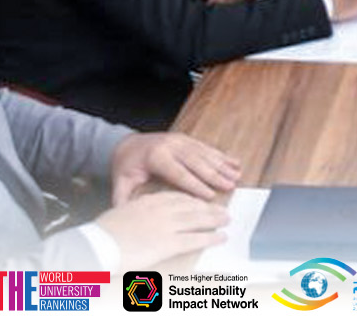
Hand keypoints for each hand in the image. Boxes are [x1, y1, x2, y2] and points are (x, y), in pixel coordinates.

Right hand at [94, 190, 230, 268]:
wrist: (98, 244)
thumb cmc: (103, 232)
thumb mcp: (120, 215)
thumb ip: (135, 211)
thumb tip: (140, 215)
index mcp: (148, 201)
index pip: (176, 196)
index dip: (191, 198)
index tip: (201, 200)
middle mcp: (161, 209)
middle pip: (191, 205)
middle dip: (208, 208)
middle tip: (222, 209)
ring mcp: (167, 225)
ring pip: (198, 219)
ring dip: (215, 220)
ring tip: (226, 220)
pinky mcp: (169, 242)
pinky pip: (196, 239)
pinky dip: (211, 238)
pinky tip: (221, 237)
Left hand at [109, 132, 242, 204]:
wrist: (126, 143)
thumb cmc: (126, 165)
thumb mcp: (120, 181)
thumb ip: (122, 199)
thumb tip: (124, 217)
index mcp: (156, 157)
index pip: (179, 173)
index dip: (195, 185)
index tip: (210, 196)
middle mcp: (170, 146)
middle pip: (197, 162)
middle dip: (215, 175)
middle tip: (230, 186)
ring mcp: (180, 140)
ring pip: (205, 153)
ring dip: (222, 165)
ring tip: (236, 176)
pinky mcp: (187, 139)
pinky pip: (206, 147)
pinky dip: (221, 156)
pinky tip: (234, 162)